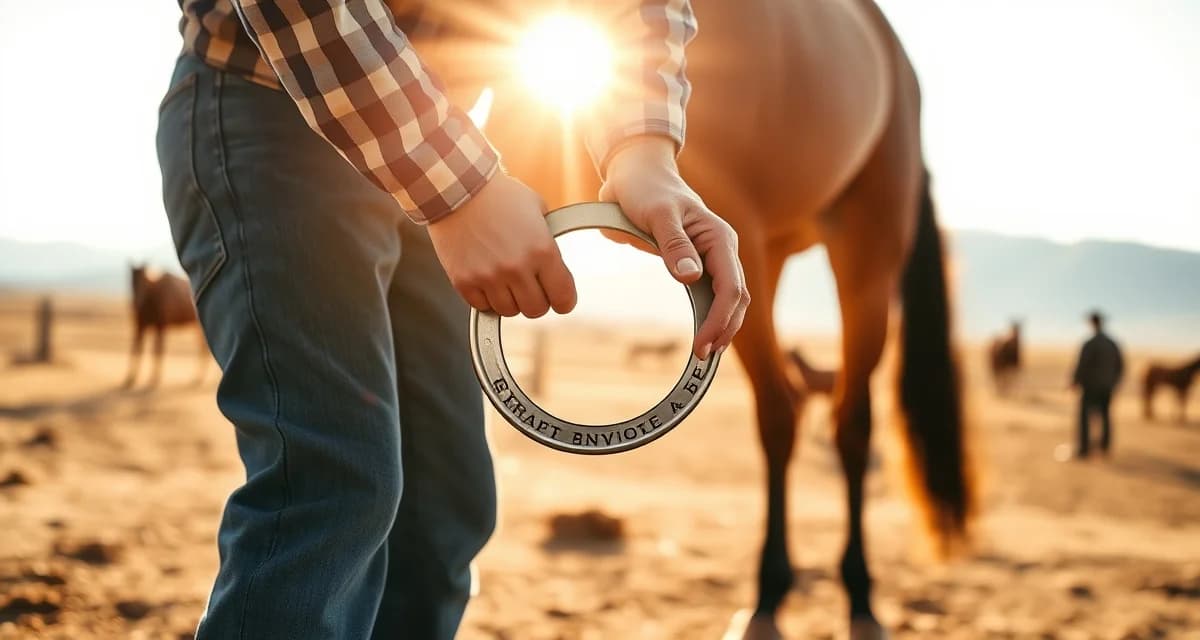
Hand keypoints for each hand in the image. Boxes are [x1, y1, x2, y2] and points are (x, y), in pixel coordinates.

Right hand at [428, 173, 576, 317]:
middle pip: (536, 310)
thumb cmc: (499, 195)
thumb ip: (548, 240)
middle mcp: (517, 268)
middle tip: (530, 287)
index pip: (564, 298)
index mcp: (542, 250)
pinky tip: (486, 278)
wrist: (458, 187)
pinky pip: (482, 306)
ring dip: (510, 299)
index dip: (564, 300)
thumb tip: (555, 264)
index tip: (560, 298)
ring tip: (505, 279)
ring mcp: (489, 277)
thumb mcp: (538, 210)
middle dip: (536, 300)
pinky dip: (485, 297)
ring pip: (509, 311)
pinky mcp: (464, 281)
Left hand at [599, 136, 748, 359]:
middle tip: (702, 356)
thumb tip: (692, 277)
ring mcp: (712, 258)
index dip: (720, 319)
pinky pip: (712, 295)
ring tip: (705, 352)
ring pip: (730, 300)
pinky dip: (712, 317)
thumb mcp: (657, 214)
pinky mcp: (698, 264)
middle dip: (724, 328)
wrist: (636, 175)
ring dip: (722, 326)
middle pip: (737, 298)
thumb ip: (674, 244)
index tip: (701, 344)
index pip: (731, 287)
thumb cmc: (646, 190)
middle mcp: (722, 250)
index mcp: (719, 238)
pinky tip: (704, 335)